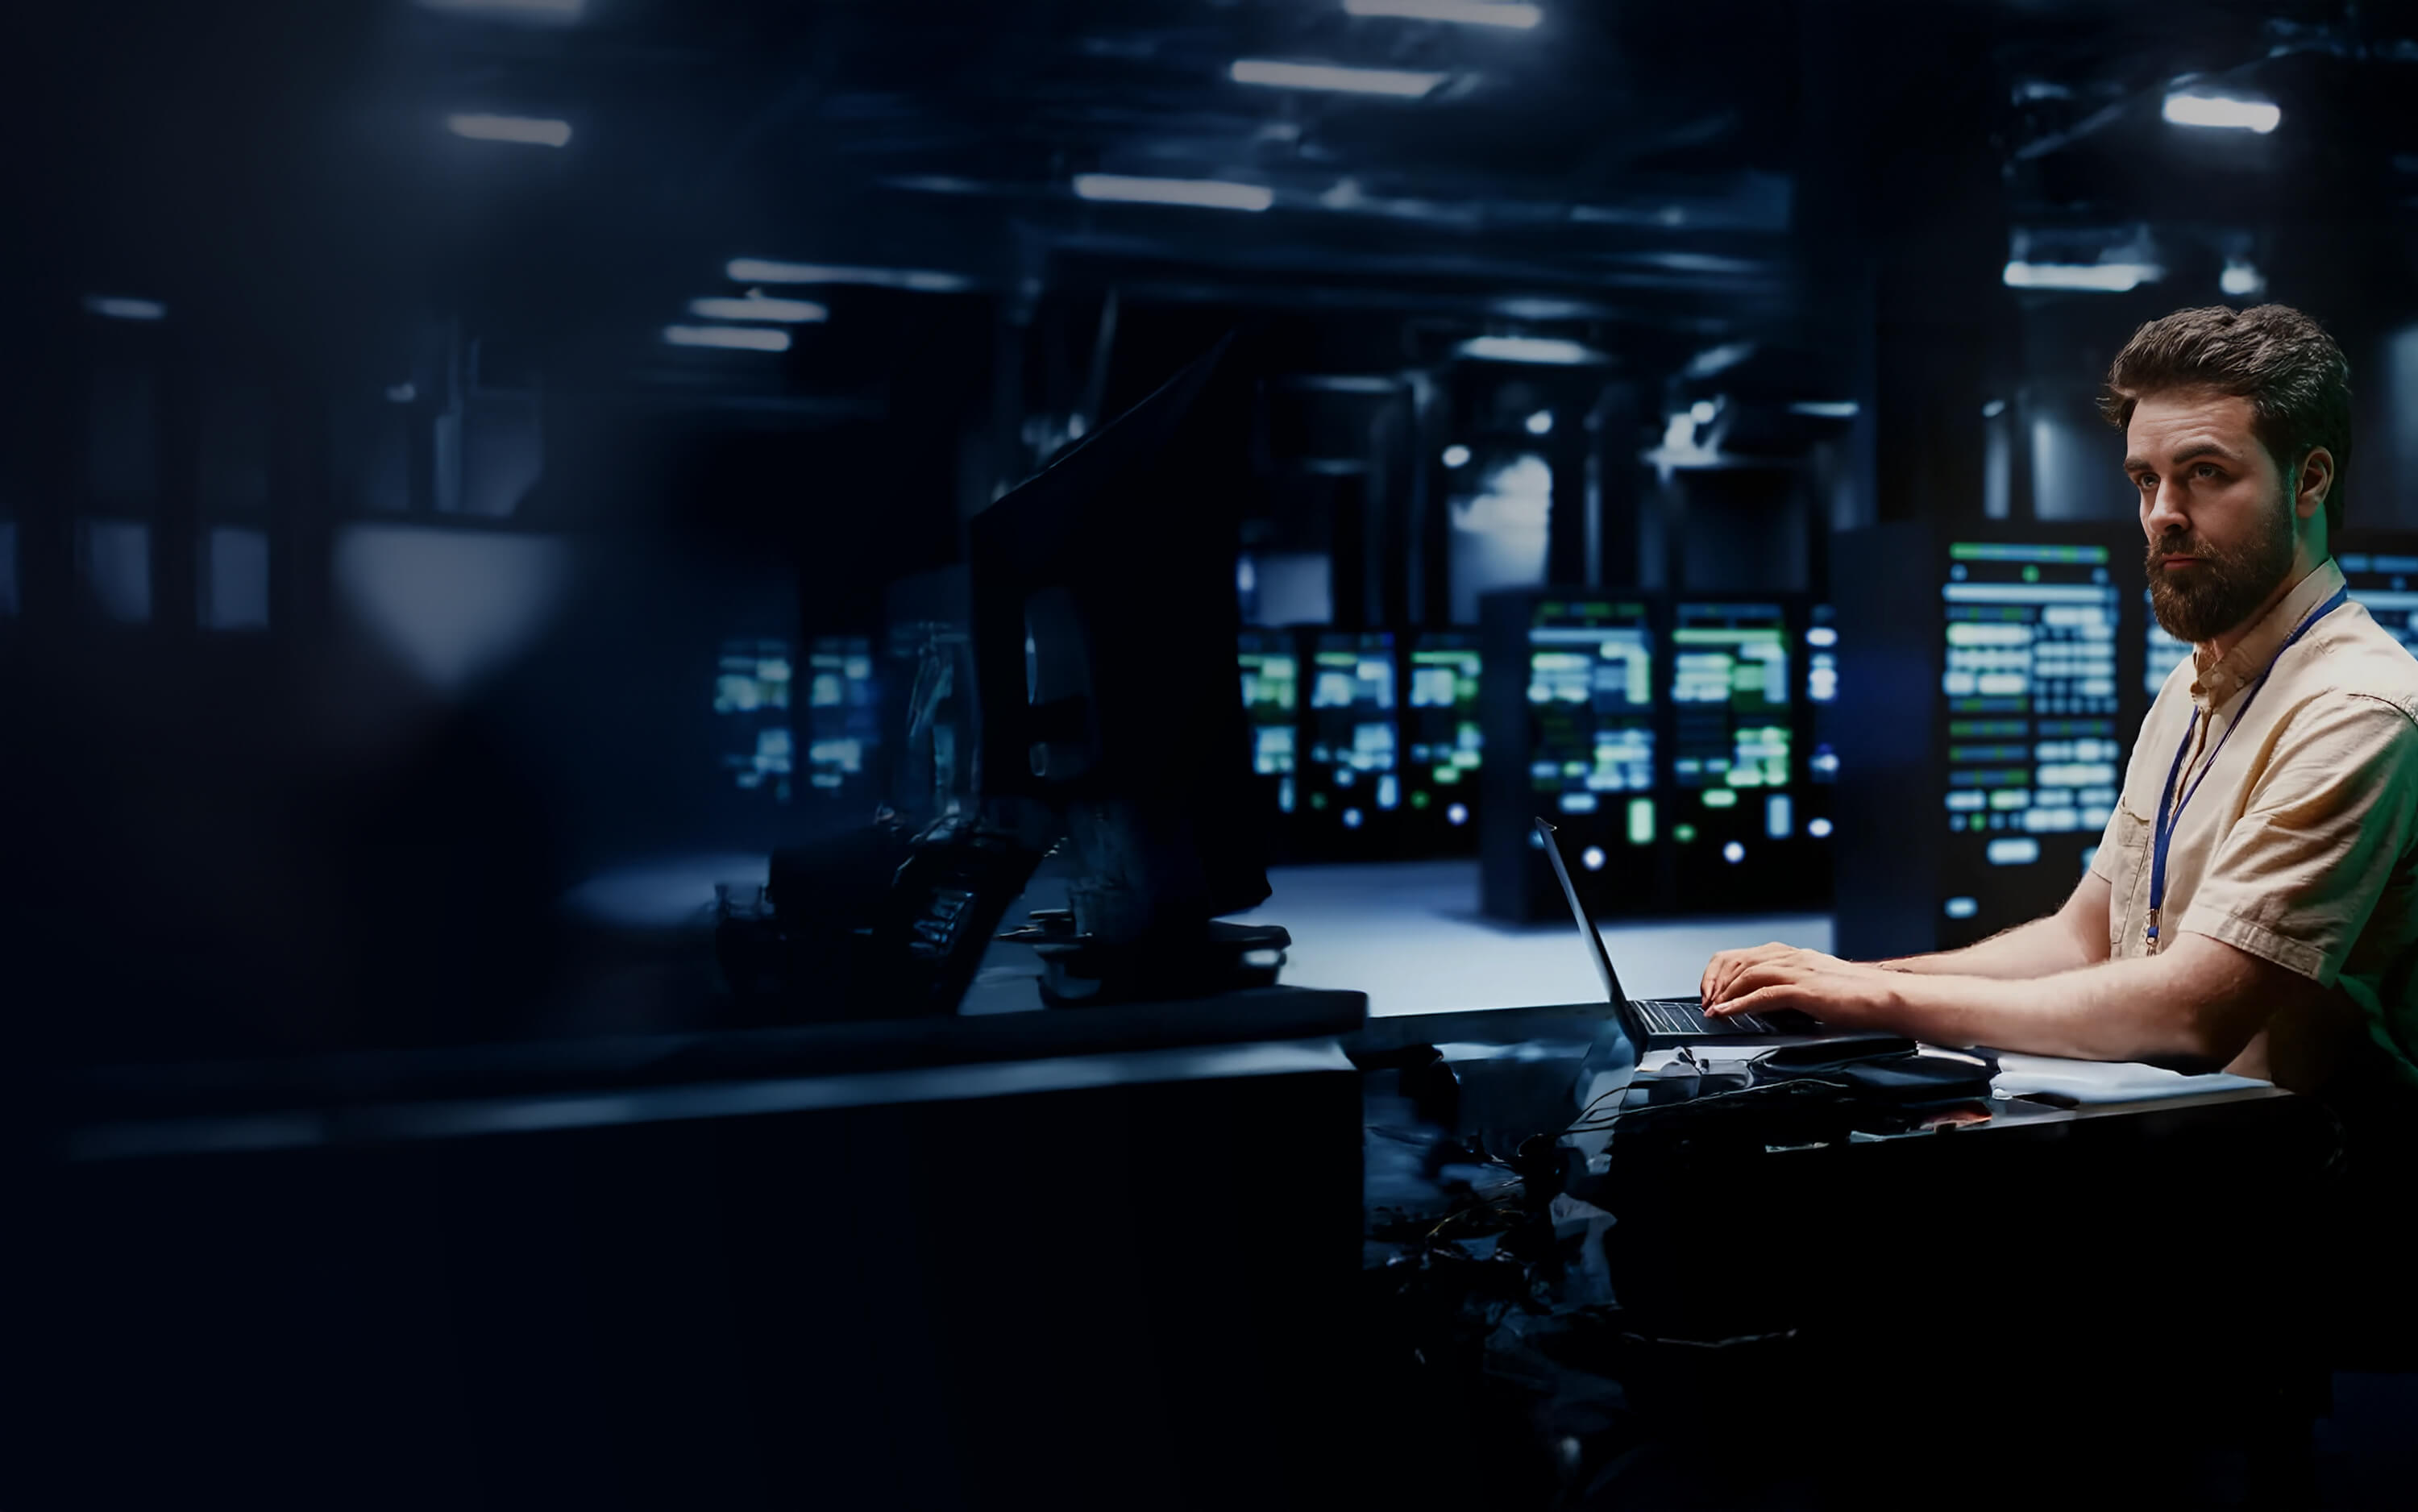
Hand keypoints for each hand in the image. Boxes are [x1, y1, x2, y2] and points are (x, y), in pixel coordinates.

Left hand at [1699, 944, 1908, 1031]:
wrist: (1886, 997)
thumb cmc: (1858, 996)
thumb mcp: (1819, 984)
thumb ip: (1794, 986)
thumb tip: (1769, 1001)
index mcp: (1795, 955)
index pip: (1746, 954)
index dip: (1723, 970)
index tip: (1712, 989)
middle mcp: (1793, 957)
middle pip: (1740, 961)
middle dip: (1716, 981)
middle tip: (1705, 1001)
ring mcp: (1798, 971)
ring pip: (1747, 975)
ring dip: (1723, 993)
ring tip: (1712, 1009)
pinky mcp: (1804, 989)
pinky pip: (1762, 995)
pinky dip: (1739, 1004)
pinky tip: (1727, 1013)